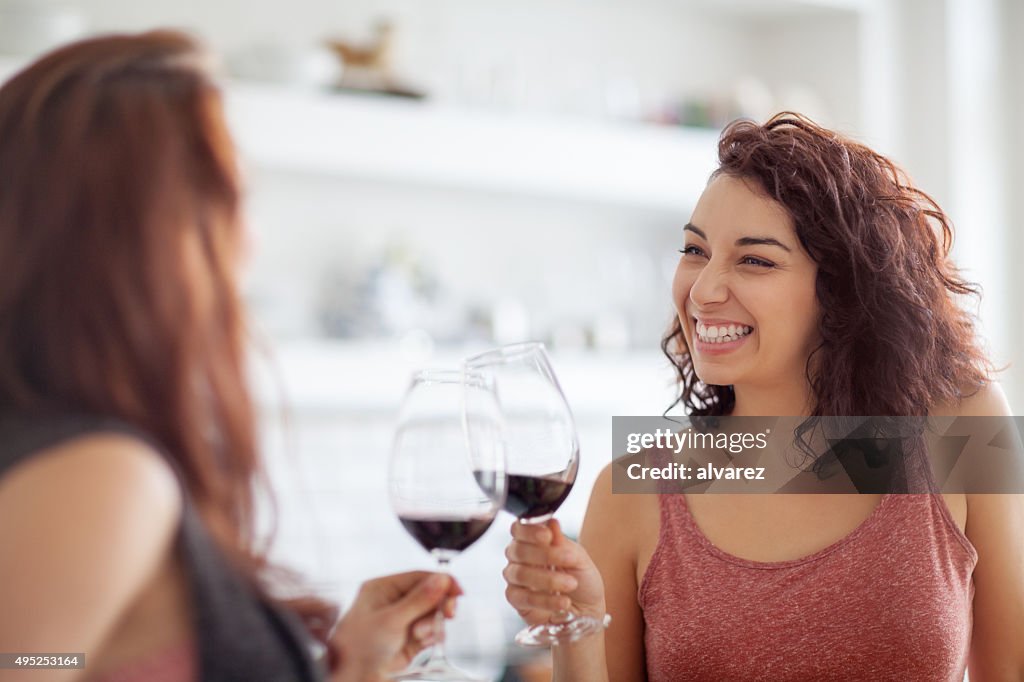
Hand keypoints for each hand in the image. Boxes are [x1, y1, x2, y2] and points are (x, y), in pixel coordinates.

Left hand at [329, 571, 460, 681]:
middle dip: (438, 606)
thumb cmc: (359, 647)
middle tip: (448, 615)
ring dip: (433, 625)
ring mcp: (401, 622)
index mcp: (384, 589)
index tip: (458, 592)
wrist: (350, 680)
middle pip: (429, 595)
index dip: (441, 582)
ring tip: (420, 636)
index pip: (419, 577)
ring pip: (432, 615)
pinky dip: (432, 637)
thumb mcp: (391, 620)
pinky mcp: (408, 641)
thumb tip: (442, 579)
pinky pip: (430, 633)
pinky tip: (423, 643)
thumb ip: (419, 600)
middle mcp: (393, 602)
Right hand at [503, 519, 605, 625]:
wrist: (587, 611)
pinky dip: (546, 600)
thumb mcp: (579, 559)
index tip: (547, 535)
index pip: (520, 529)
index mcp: (532, 540)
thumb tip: (551, 522)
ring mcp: (515, 579)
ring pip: (520, 574)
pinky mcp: (516, 600)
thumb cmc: (582, 581)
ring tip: (571, 584)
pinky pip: (524, 598)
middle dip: (545, 555)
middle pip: (518, 550)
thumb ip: (563, 542)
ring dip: (548, 579)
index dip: (530, 531)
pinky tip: (564, 602)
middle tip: (570, 560)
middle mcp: (519, 557)